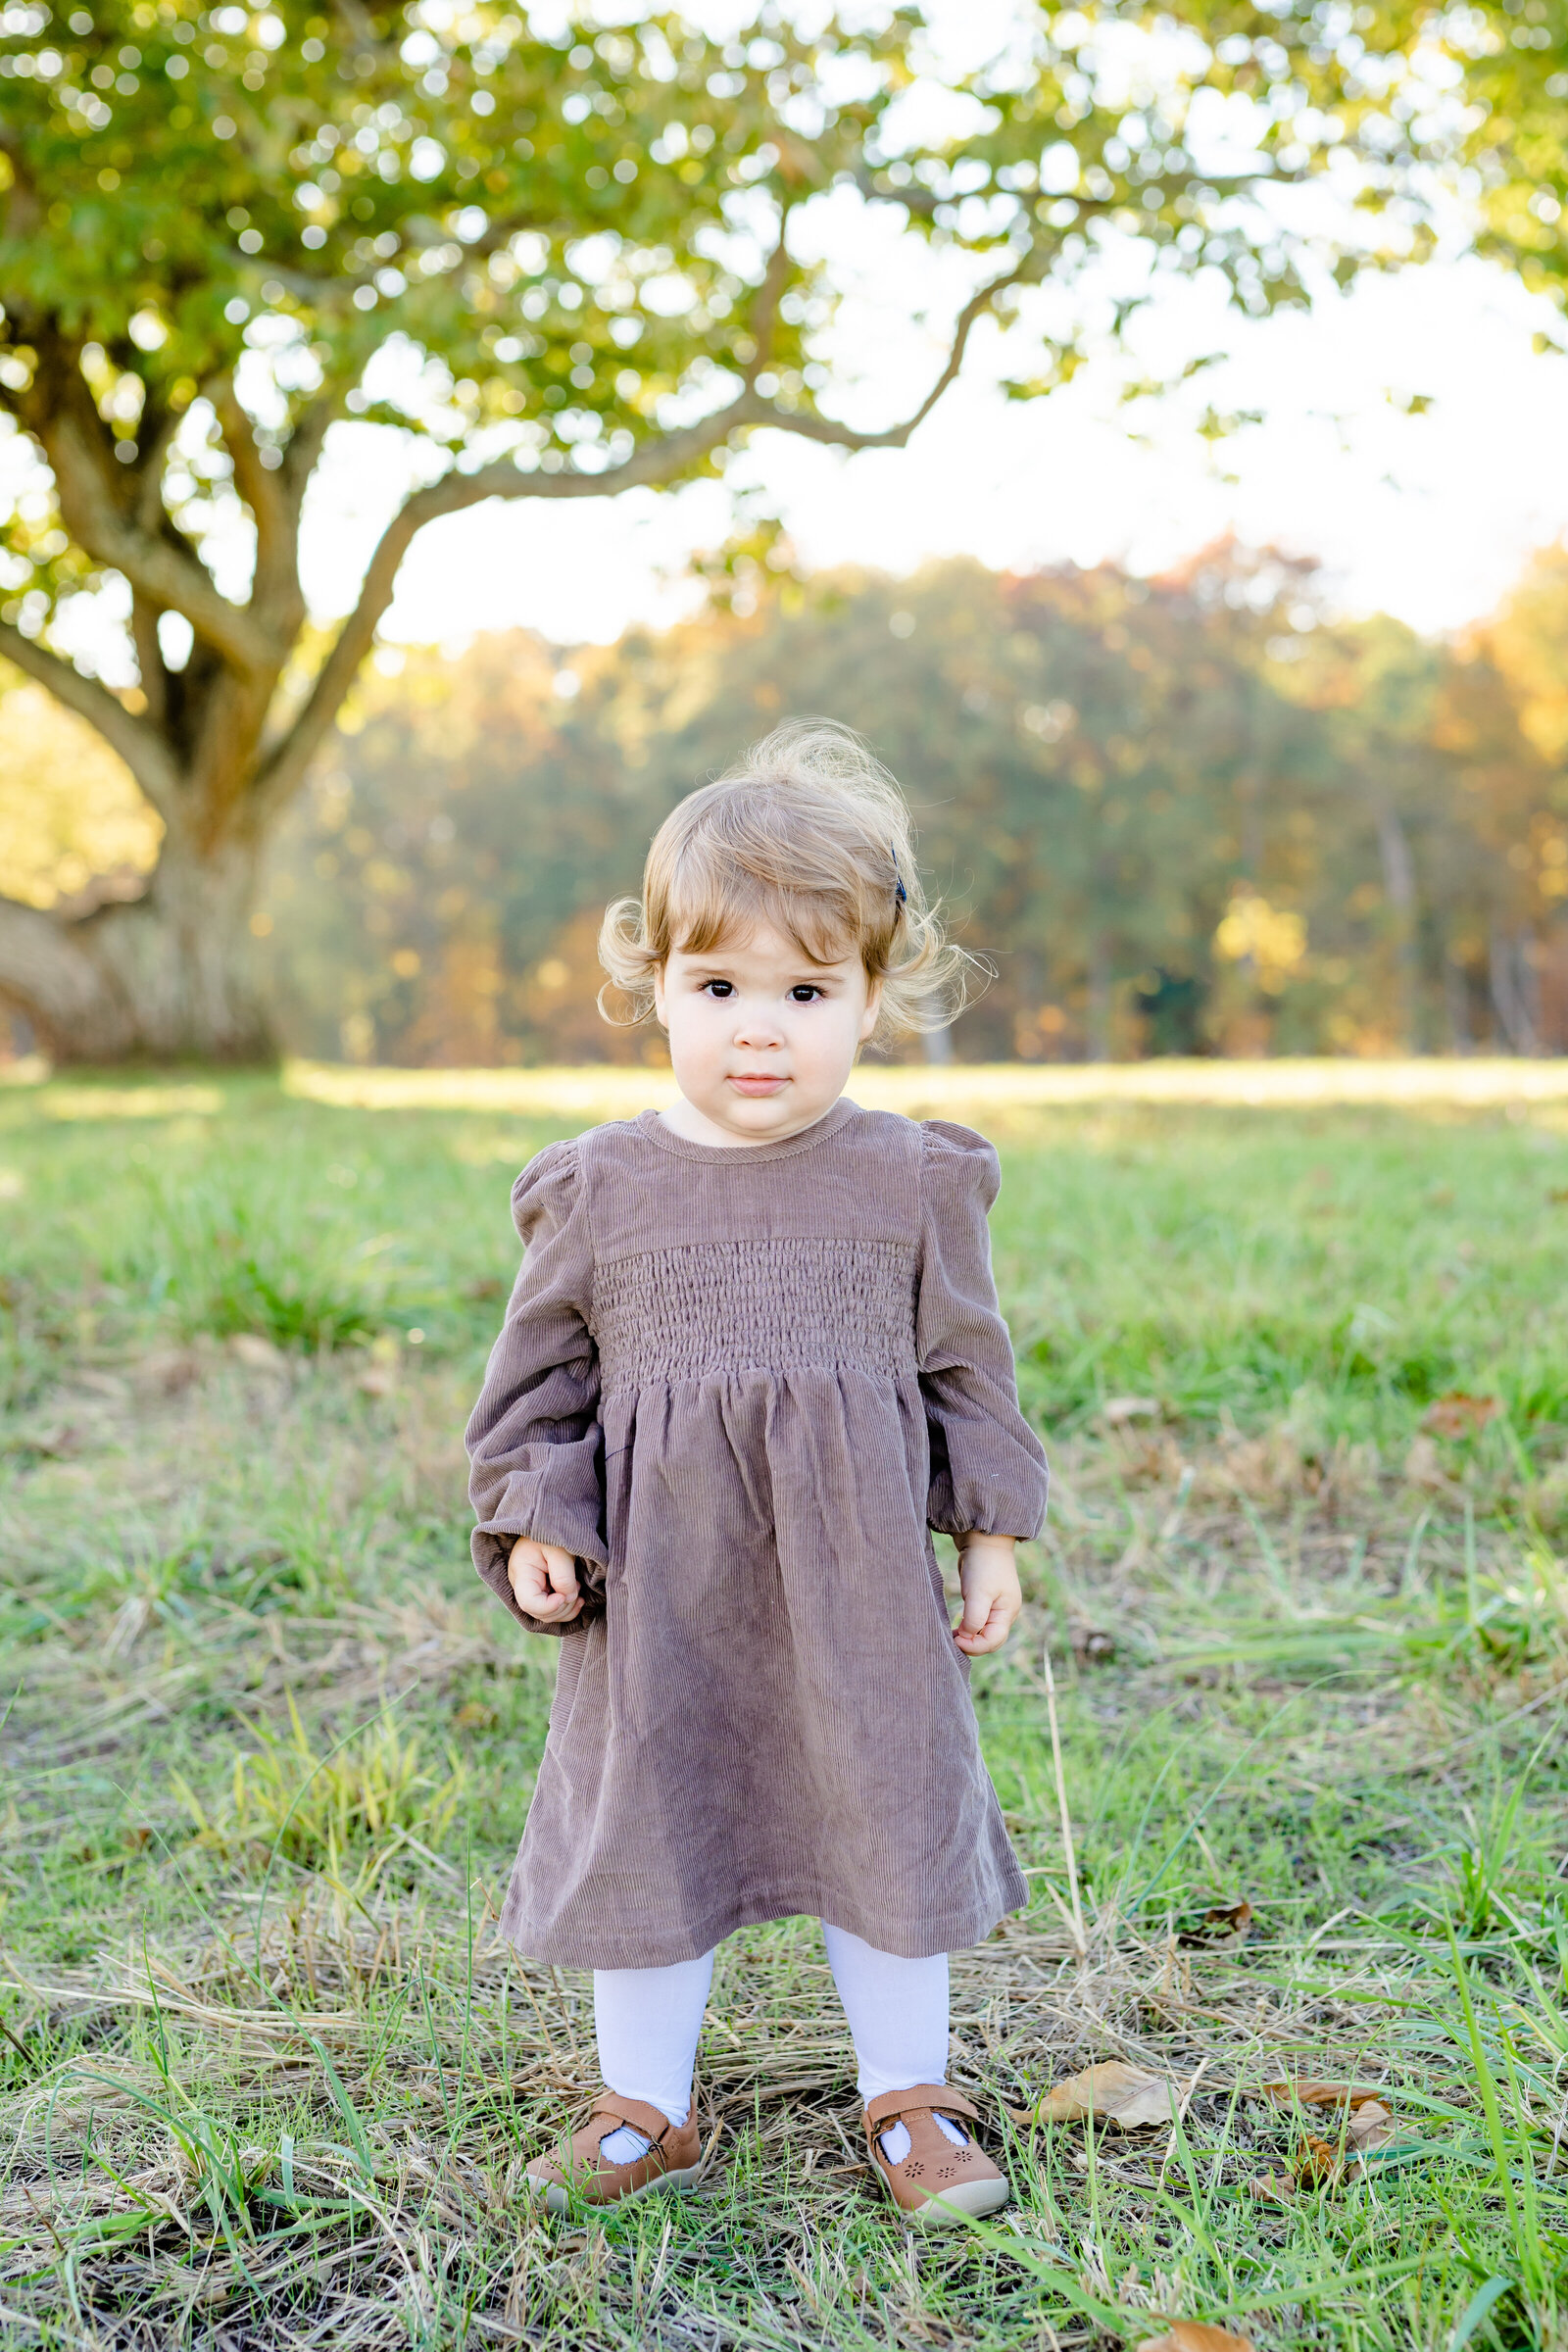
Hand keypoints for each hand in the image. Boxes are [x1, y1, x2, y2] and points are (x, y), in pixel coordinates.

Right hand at [507, 1538, 581, 1624]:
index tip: (565, 1596)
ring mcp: (532, 1589)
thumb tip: (568, 1598)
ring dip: (566, 1608)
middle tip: (576, 1588)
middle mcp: (523, 1585)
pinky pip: (552, 1610)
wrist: (551, 1522)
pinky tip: (577, 1597)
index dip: (548, 1607)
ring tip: (577, 1587)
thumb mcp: (560, 1549)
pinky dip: (567, 1608)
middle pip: (539, 1613)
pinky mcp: (542, 1591)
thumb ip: (563, 1575)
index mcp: (521, 1572)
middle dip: (562, 1608)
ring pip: (547, 1615)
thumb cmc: (553, 1532)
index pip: (529, 1603)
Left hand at [953, 1535, 1021, 1655]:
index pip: (994, 1641)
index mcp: (1007, 1612)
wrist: (983, 1539)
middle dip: (972, 1645)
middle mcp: (1004, 1613)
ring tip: (952, 1637)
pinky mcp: (985, 1602)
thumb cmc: (983, 1565)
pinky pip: (978, 1623)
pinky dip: (968, 1629)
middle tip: (952, 1641)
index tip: (956, 1639)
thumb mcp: (979, 1593)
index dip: (975, 1645)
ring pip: (984, 1633)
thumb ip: (975, 1618)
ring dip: (969, 1638)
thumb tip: (967, 1636)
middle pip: (990, 1641)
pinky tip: (956, 1629)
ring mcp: (995, 1608)